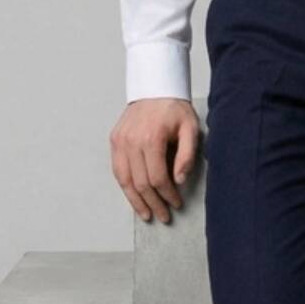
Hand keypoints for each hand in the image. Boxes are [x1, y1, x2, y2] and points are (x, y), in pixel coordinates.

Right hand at [109, 97, 200, 222]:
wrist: (155, 87)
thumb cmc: (174, 108)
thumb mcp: (190, 128)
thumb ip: (187, 155)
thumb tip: (179, 180)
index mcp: (152, 138)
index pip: (158, 178)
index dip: (168, 195)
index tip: (176, 203)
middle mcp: (132, 141)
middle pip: (141, 183)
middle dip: (153, 203)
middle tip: (163, 216)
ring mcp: (120, 141)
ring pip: (125, 180)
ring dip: (136, 201)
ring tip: (146, 214)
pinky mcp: (115, 140)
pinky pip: (117, 170)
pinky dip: (125, 186)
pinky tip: (134, 197)